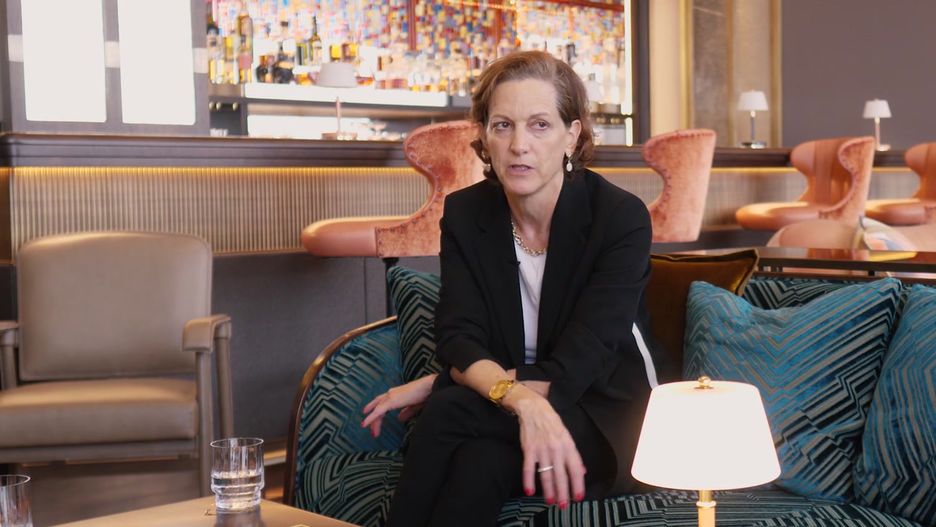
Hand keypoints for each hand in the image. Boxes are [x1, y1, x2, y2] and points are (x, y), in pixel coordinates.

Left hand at [361, 374, 436, 437]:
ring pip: (376, 410)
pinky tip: (365, 424)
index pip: (382, 404)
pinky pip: (378, 411)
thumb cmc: (425, 394)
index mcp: (396, 394)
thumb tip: (399, 419)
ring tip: (372, 432)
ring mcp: (390, 395)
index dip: (377, 414)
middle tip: (372, 431)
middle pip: (377, 407)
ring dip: (373, 421)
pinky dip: (370, 418)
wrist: (430, 387)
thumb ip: (406, 412)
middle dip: (374, 419)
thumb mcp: (414, 406)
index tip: (375, 424)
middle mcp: (391, 393)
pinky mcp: (391, 400)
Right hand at [503, 386, 585, 507]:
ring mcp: (542, 449)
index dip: (577, 484)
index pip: (575, 468)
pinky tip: (529, 491)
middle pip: (561, 475)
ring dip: (548, 490)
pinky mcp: (529, 449)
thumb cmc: (552, 422)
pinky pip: (529, 468)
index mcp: (568, 445)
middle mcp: (556, 448)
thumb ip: (573, 455)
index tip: (578, 497)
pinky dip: (528, 480)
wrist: (534, 408)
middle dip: (563, 492)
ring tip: (550, 501)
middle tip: (564, 506)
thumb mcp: (566, 436)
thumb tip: (581, 472)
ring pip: (546, 474)